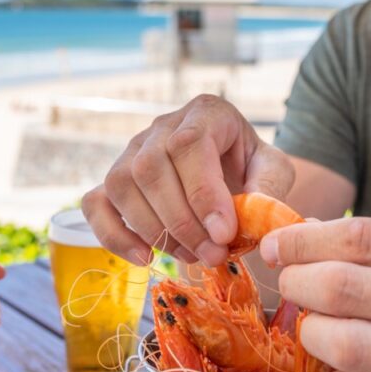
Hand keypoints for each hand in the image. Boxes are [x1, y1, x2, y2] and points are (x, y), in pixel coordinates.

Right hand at [82, 94, 293, 265]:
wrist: (233, 170)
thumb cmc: (252, 168)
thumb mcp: (274, 171)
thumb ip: (269, 188)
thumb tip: (252, 214)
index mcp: (205, 113)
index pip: (189, 144)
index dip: (203, 192)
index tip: (224, 233)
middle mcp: (161, 127)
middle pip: (151, 168)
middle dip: (182, 222)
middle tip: (213, 255)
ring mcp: (132, 151)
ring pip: (122, 185)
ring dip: (155, 230)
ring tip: (191, 256)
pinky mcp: (114, 181)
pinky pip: (96, 204)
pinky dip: (114, 235)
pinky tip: (145, 258)